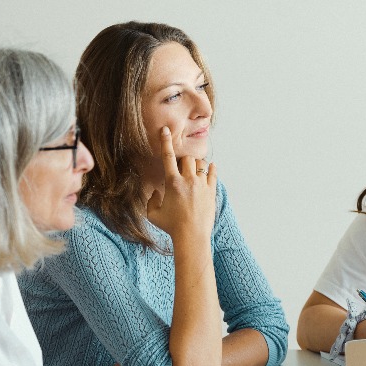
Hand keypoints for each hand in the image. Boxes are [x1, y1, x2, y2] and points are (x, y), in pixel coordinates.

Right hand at [145, 126, 215, 243]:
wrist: (192, 236)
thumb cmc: (171, 226)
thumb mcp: (153, 214)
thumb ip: (152, 200)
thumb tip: (158, 192)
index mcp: (172, 182)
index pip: (167, 157)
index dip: (166, 142)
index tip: (165, 130)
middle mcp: (188, 180)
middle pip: (187, 158)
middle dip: (183, 160)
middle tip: (180, 168)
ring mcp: (202, 185)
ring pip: (200, 164)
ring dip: (195, 165)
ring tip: (192, 173)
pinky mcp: (211, 191)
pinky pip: (212, 173)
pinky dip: (210, 169)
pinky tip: (209, 168)